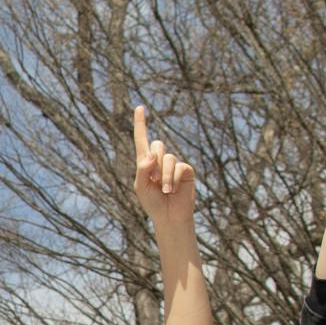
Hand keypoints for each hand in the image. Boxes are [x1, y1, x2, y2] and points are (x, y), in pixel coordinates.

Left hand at [131, 105, 196, 228]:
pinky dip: (174, 179)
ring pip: (168, 157)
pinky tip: (173, 190)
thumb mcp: (141, 186)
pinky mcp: (186, 170)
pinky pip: (179, 167)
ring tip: (165, 190)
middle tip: (155, 180)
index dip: (140, 124)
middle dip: (154, 162)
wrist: (169, 216)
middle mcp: (160, 160)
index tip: (140, 108)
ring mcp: (174, 164)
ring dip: (164, 175)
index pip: (142, 139)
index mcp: (145, 162)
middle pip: (157, 145)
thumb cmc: (153, 202)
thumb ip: (143, 169)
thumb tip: (151, 154)